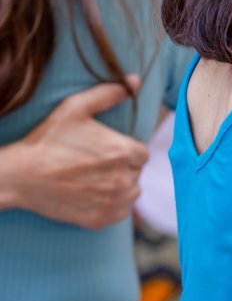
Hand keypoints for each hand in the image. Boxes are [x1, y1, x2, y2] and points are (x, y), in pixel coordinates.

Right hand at [5, 79, 148, 228]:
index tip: (107, 150)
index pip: (142, 152)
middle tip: (97, 165)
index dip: (126, 150)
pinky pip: (120, 213)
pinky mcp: (100, 220)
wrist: (20, 176)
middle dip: (122, 167)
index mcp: (123, 151)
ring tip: (95, 180)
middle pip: (136, 172)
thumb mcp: (75, 108)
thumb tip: (135, 81)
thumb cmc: (48, 140)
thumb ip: (109, 93)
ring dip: (120, 187)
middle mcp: (123, 179)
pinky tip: (93, 195)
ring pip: (131, 193)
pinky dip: (111, 206)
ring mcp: (112, 202)